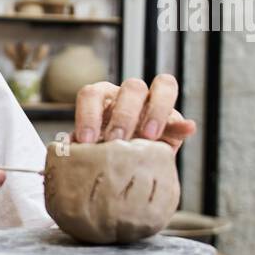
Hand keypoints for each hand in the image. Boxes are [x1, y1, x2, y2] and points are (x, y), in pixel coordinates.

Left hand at [74, 74, 195, 151]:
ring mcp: (153, 103)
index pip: (92, 94)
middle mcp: (127, 95)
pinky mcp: (172, 119)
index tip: (86, 142)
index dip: (88, 115)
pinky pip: (179, 115)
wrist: (123, 169)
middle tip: (116, 141)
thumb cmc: (97, 156)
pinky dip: (182, 123)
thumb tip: (67, 151)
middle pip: (131, 87)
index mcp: (101, 99)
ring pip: (162, 85)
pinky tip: (187, 130)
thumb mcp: (87, 152)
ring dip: (155, 110)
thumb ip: (78, 150)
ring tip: (148, 136)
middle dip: (123, 115)